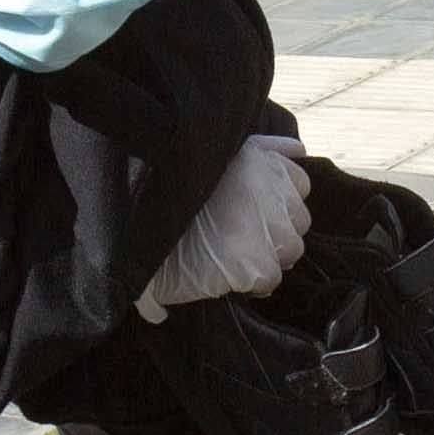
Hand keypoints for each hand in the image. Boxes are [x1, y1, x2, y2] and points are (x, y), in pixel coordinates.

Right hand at [136, 132, 313, 315]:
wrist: (133, 234)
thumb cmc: (171, 196)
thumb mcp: (215, 156)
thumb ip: (262, 149)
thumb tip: (298, 150)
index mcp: (255, 158)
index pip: (299, 184)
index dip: (278, 205)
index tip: (252, 213)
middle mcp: (264, 187)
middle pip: (298, 221)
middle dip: (275, 234)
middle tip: (239, 238)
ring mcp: (261, 225)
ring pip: (290, 251)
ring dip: (266, 258)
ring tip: (232, 256)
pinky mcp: (252, 261)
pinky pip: (270, 279)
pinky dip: (251, 284)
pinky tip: (225, 274)